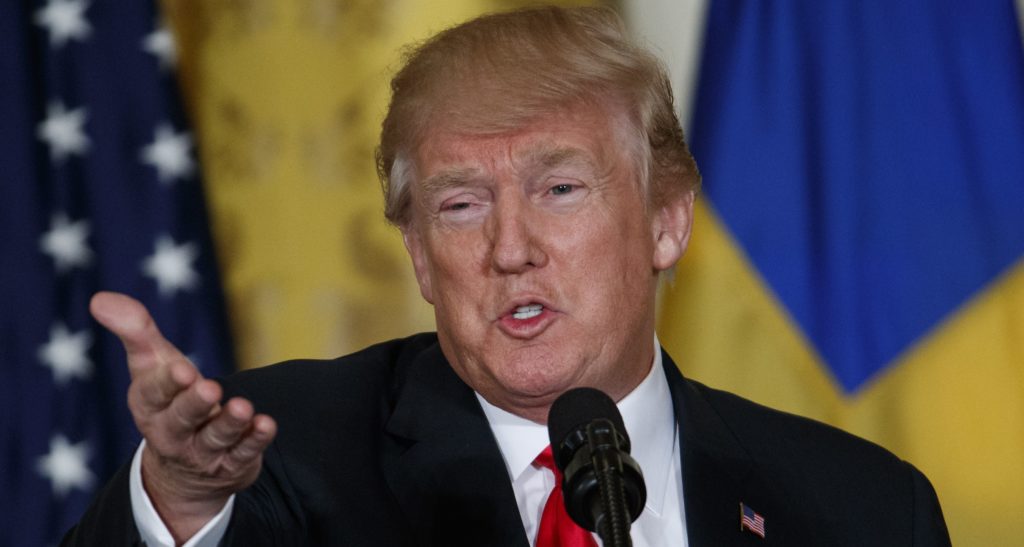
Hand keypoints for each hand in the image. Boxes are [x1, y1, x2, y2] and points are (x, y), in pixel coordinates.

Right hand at [90, 292, 276, 541]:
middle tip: (209, 387)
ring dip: (229, 423)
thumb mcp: (152, 365)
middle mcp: (172, 433)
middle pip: (183, 419)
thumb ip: (135, 332)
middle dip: (195, 404)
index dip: (167, 382)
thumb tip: (100, 299)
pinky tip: (266, 424)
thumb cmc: (169, 399)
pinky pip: (244, 453)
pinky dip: (255, 440)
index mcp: (149, 406)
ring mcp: (203, 452)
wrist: (185, 467)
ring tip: (243, 407)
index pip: (154, 394)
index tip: (181, 368)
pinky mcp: (232, 464)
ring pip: (215, 438)